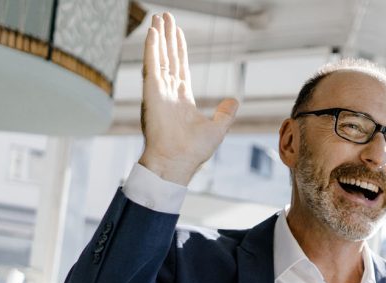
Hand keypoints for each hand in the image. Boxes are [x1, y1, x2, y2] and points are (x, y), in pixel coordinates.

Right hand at [138, 13, 238, 184]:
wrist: (177, 162)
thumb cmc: (193, 151)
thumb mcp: (217, 129)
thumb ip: (225, 113)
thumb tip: (234, 100)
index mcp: (182, 99)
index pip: (180, 67)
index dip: (179, 49)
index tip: (178, 33)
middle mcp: (168, 92)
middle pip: (168, 57)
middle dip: (167, 37)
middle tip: (165, 17)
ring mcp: (159, 91)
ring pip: (158, 57)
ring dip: (158, 37)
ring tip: (157, 18)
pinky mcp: (152, 92)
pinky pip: (152, 65)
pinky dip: (152, 48)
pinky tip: (153, 33)